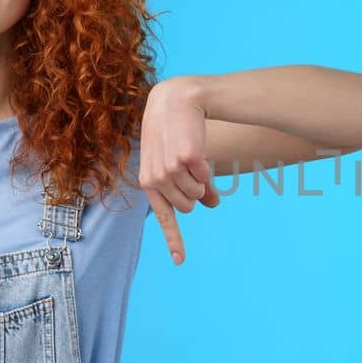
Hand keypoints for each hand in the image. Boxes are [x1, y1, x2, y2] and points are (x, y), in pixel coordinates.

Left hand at [140, 77, 220, 264]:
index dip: (174, 240)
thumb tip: (213, 205)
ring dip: (202, 179)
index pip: (163, 216)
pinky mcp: (185, 159)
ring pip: (198, 193)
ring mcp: (168, 169)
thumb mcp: (178, 161)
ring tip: (191, 155)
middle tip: (193, 168)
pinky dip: (207, 166)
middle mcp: (154, 179)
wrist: (175, 100)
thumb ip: (192, 185)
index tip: (180, 261)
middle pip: (188, 206)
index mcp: (148, 182)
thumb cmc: (176, 132)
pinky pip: (206, 176)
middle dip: (197, 193)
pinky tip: (197, 147)